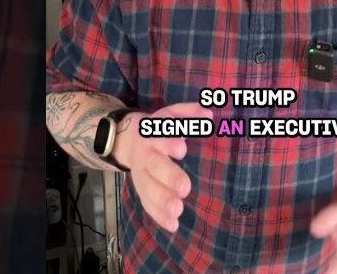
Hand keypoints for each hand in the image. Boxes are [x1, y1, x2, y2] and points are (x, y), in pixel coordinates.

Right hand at [114, 101, 211, 232]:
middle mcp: (145, 155)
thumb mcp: (171, 114)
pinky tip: (173, 224)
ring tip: (178, 210)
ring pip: (148, 188)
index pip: (159, 137)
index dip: (169, 142)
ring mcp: (141, 175)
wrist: (127, 141)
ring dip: (162, 200)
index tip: (182, 149)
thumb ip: (189, 112)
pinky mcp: (141, 190)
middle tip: (185, 187)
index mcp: (153, 134)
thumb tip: (208, 114)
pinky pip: (147, 204)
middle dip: (168, 176)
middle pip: (154, 166)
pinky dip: (158, 215)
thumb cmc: (158, 128)